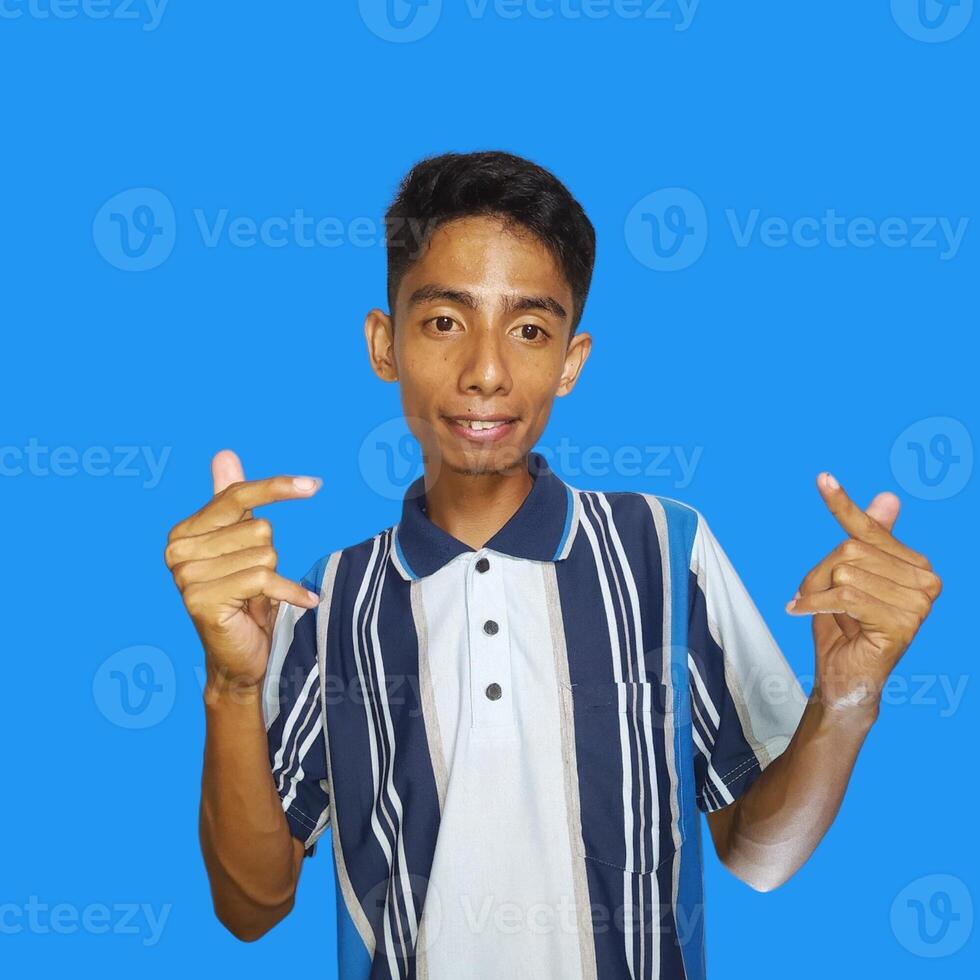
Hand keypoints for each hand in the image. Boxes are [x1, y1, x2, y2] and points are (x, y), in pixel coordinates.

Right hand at [164, 449, 321, 691]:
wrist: (239, 657)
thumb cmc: (244, 597)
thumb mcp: (240, 545)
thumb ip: (231, 500)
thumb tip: (224, 453)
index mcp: (184, 531)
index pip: (236, 496)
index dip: (277, 488)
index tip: (314, 485)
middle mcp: (178, 551)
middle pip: (257, 528)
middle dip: (269, 554)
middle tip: (256, 582)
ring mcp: (187, 576)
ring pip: (264, 554)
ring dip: (274, 576)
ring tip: (258, 597)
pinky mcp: (202, 599)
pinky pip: (264, 579)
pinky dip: (291, 591)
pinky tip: (302, 601)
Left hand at [786, 472, 941, 712]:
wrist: (844, 676)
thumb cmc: (844, 627)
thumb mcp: (845, 575)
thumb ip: (866, 539)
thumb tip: (889, 497)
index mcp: (916, 564)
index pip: (870, 529)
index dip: (843, 505)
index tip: (822, 477)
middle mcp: (927, 580)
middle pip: (850, 550)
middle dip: (819, 574)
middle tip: (812, 597)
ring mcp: (919, 604)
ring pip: (844, 572)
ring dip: (817, 592)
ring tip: (821, 611)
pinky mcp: (903, 624)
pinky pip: (845, 596)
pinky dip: (815, 603)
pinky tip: (801, 612)